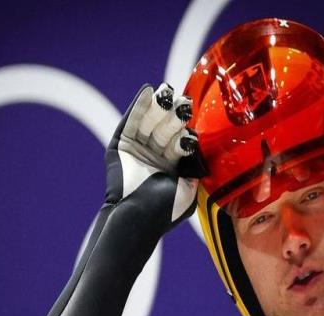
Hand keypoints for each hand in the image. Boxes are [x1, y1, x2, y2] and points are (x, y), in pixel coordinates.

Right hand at [105, 83, 205, 229]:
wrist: (138, 216)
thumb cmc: (166, 209)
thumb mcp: (189, 188)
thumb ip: (196, 168)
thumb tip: (204, 146)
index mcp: (171, 166)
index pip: (180, 139)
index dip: (186, 127)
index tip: (195, 115)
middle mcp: (154, 156)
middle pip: (165, 128)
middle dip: (174, 115)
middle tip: (183, 102)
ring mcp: (136, 150)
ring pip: (149, 123)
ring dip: (158, 106)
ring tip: (166, 90)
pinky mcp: (119, 147)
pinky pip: (129, 123)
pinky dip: (138, 107)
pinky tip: (148, 92)